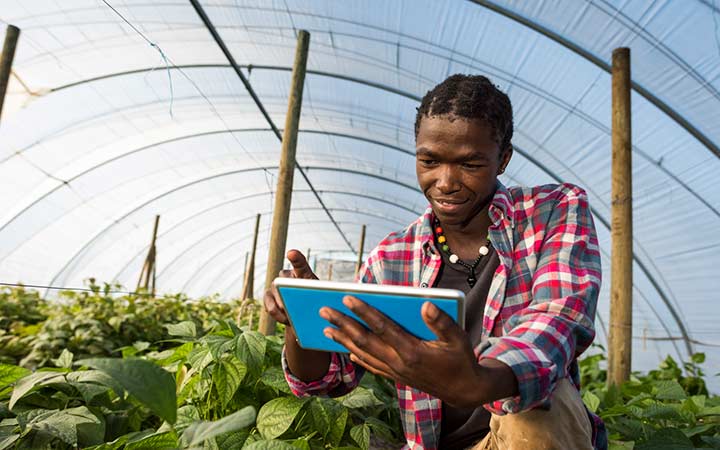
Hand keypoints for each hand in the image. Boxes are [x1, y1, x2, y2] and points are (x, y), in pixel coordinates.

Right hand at [263, 249, 317, 324]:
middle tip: (291, 306)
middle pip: (284, 279)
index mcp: (303, 273)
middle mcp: (287, 275)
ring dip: (283, 307)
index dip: (296, 258)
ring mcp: (275, 284)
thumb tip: (301, 303)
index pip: (300, 263)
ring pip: (275, 291)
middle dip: (286, 292)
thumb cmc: (314, 303)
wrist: (304, 315)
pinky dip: (276, 314)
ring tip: (292, 318)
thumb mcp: (319, 300)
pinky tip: (285, 319)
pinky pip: (269, 304)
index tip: (291, 253)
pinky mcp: (267, 296)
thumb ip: (313, 297)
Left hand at [319, 297, 489, 407]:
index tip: (347, 298)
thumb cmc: (462, 359)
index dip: (363, 312)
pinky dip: (357, 357)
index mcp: (412, 352)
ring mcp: (395, 372)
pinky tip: (347, 350)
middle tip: (324, 310)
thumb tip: (425, 304)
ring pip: (363, 354)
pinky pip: (372, 366)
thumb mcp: (459, 338)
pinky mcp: (397, 377)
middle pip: (364, 341)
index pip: (381, 327)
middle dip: (342, 324)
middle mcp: (399, 363)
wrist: (465, 390)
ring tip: (326, 328)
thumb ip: (441, 322)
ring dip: (343, 340)